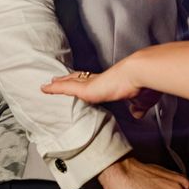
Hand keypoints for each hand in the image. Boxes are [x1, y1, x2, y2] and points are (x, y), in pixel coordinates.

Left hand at [42, 67, 158, 117]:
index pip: (95, 81)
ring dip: (59, 83)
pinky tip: (45, 88)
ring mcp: (92, 83)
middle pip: (79, 79)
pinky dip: (54, 89)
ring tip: (48, 84)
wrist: (140, 74)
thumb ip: (137, 106)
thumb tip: (136, 113)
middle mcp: (100, 80)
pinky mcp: (86, 89)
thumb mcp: (141, 100)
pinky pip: (65, 88)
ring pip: (70, 82)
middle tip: (58, 80)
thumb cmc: (143, 84)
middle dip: (69, 79)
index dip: (86, 81)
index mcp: (112, 82)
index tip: (81, 82)